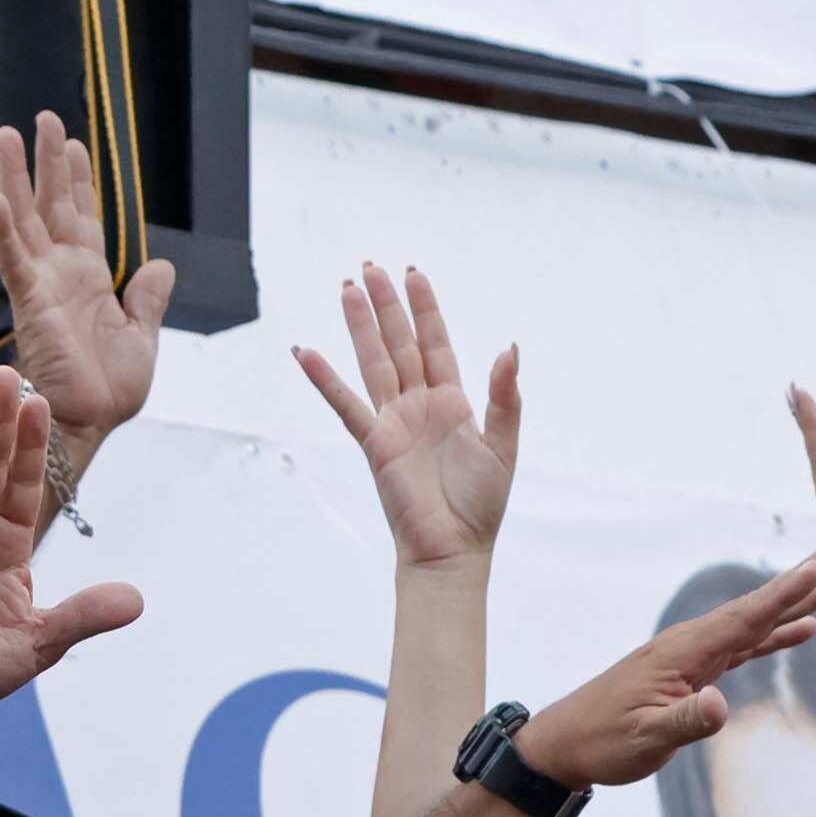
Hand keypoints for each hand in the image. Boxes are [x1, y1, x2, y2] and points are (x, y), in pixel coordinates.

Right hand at [0, 114, 174, 450]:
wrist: (88, 426)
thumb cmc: (108, 393)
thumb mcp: (142, 337)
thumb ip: (147, 300)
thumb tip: (161, 264)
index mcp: (87, 280)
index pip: (81, 217)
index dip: (78, 179)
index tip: (73, 142)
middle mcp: (60, 275)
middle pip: (51, 205)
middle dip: (45, 161)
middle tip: (37, 119)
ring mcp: (41, 287)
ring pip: (26, 220)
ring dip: (14, 178)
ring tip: (4, 135)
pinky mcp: (30, 306)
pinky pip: (13, 262)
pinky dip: (3, 231)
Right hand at [295, 264, 518, 572]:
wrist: (452, 549)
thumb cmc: (481, 504)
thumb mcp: (505, 445)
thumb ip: (505, 396)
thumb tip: (509, 347)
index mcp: (452, 400)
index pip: (435, 342)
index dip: (424, 308)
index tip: (412, 274)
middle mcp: (419, 404)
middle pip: (399, 342)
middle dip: (386, 305)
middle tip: (369, 267)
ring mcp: (393, 422)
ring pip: (373, 362)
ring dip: (359, 326)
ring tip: (346, 289)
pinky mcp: (374, 444)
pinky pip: (346, 405)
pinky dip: (325, 379)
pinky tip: (306, 353)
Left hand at [515, 539, 815, 793]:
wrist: (562, 746)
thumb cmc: (600, 742)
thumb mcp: (645, 738)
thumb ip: (686, 721)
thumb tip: (723, 705)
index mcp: (682, 652)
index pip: (745, 616)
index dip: (787, 591)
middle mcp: (689, 645)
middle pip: (756, 609)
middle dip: (801, 583)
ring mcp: (690, 656)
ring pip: (753, 625)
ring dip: (794, 605)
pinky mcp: (689, 672)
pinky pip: (740, 647)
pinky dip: (771, 636)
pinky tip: (798, 632)